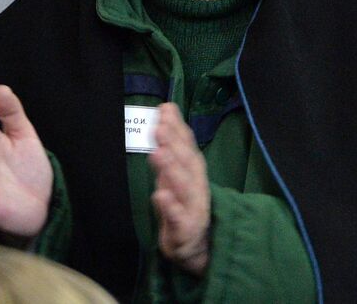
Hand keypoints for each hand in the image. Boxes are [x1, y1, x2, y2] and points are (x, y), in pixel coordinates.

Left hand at [150, 103, 210, 275]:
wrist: (198, 247)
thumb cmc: (183, 206)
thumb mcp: (177, 174)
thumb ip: (172, 144)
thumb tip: (165, 109)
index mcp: (193, 171)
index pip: (186, 145)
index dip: (177, 127)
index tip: (165, 108)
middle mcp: (196, 185)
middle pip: (186, 162)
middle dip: (174, 144)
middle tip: (160, 126)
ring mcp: (192, 207)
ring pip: (183, 186)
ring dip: (172, 169)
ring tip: (158, 153)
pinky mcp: (184, 229)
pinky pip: (177, 217)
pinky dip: (169, 206)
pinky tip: (159, 195)